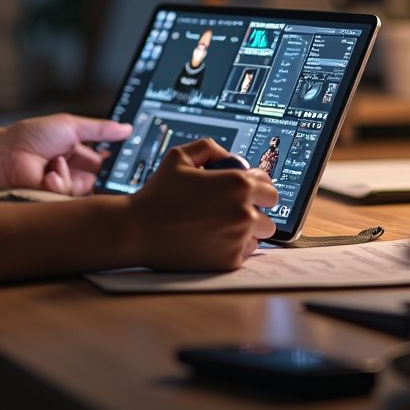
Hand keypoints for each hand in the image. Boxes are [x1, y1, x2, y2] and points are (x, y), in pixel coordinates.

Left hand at [0, 114, 132, 195]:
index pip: (104, 162)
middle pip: (99, 179)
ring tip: (55, 162)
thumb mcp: (70, 126)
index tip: (127, 159)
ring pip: (85, 190)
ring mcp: (64, 187)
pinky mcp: (55, 201)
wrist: (4, 155)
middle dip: (101, 175)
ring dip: (70, 174)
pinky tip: (48, 174)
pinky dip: (58, 183)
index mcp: (77, 152)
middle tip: (102, 169)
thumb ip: (101, 129)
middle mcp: (73, 171)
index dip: (114, 162)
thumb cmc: (32, 136)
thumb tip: (127, 128)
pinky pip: (68, 197)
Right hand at [127, 137, 278, 271]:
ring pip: (260, 234)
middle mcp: (244, 211)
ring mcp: (239, 238)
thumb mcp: (179, 156)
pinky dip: (235, 246)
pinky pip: (246, 252)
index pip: (268, 185)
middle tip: (234, 207)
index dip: (257, 186)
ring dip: (248, 229)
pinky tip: (213, 238)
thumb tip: (228, 156)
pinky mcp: (230, 261)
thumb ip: (208, 148)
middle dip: (256, 208)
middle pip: (270, 212)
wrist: (140, 229)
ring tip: (223, 223)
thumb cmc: (158, 193)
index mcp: (237, 184)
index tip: (247, 189)